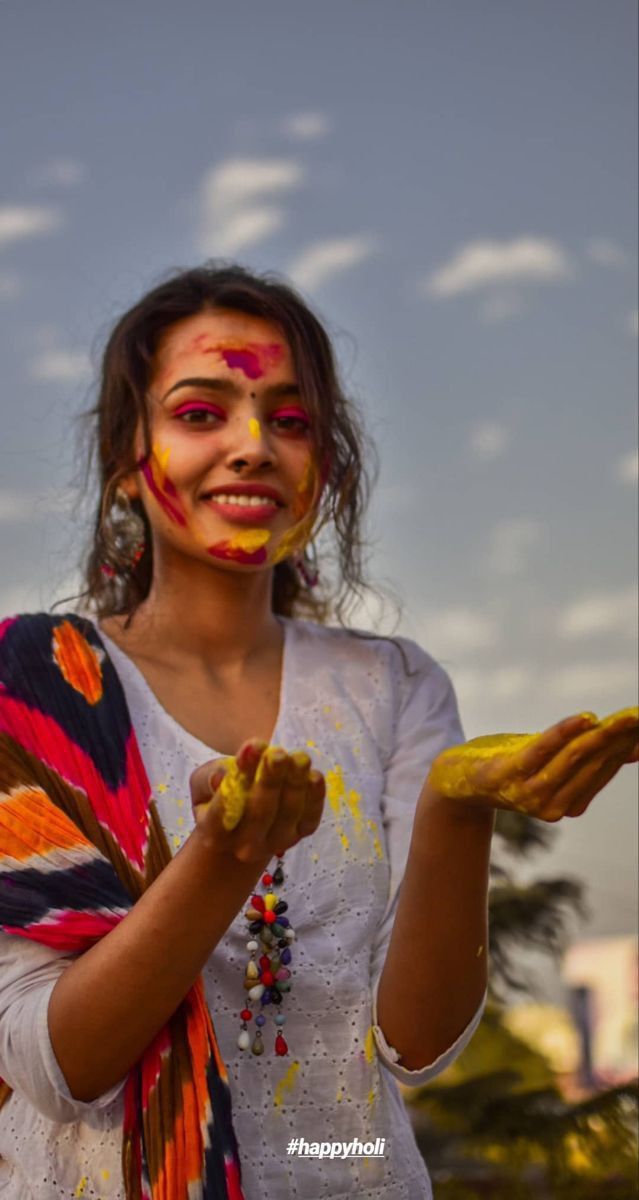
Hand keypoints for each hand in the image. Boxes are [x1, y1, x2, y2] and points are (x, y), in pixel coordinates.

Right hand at [190, 738, 325, 861]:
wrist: (242, 821)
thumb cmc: (219, 793)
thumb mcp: (203, 782)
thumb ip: (207, 778)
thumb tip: (221, 777)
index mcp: (215, 834)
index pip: (224, 809)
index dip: (239, 777)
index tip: (251, 748)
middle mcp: (244, 846)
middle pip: (259, 813)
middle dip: (270, 780)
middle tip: (278, 754)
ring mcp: (274, 843)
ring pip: (287, 814)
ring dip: (295, 784)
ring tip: (299, 758)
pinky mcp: (299, 834)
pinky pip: (310, 819)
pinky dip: (315, 798)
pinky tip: (314, 775)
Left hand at [428, 706, 638, 821]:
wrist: (456, 782)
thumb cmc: (509, 766)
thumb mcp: (552, 761)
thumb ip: (589, 757)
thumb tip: (635, 748)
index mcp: (570, 804)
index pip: (606, 767)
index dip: (627, 743)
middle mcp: (554, 805)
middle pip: (595, 762)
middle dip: (621, 737)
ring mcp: (531, 792)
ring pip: (574, 757)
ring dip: (603, 735)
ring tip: (625, 717)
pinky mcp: (508, 773)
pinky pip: (541, 750)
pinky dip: (564, 733)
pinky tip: (586, 718)